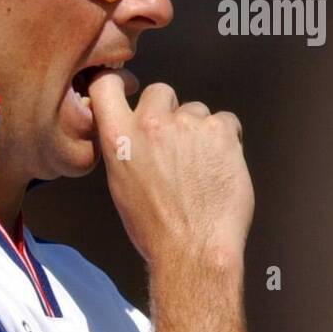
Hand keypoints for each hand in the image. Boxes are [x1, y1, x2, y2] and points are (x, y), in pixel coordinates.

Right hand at [87, 70, 253, 271]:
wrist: (193, 249)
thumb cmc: (156, 228)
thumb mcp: (120, 185)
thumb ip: (123, 148)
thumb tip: (130, 132)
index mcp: (119, 139)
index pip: (106, 85)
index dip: (118, 82)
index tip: (126, 88)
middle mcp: (151, 125)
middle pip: (160, 91)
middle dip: (168, 110)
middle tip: (175, 142)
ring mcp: (188, 126)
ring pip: (196, 109)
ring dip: (199, 130)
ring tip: (200, 166)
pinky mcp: (221, 131)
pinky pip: (225, 121)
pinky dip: (225, 139)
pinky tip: (219, 166)